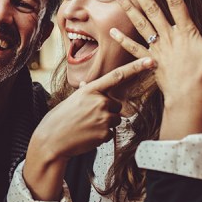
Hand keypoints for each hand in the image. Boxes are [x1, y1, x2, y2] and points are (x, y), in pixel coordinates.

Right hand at [23, 57, 154, 199]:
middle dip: (108, 111)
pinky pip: (111, 133)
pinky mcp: (105, 133)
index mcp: (91, 90)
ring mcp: (103, 117)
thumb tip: (91, 88)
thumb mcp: (73, 99)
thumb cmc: (60, 119)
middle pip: (118, 105)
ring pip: (116, 119)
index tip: (151, 60)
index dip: (136, 67)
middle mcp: (99, 101)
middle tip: (88, 117)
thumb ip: (88, 94)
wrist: (50, 141)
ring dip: (105, 124)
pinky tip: (87, 136)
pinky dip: (101, 136)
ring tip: (86, 126)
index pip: (117, 76)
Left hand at [110, 0, 201, 139]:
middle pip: (153, 11)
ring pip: (141, 25)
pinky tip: (113, 30)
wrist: (189, 98)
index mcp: (186, 32)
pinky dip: (123, 40)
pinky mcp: (150, 61)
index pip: (176, 4)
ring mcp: (158, 49)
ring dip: (130, 10)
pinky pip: (134, 49)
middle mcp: (169, 37)